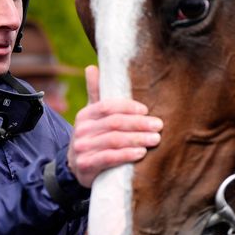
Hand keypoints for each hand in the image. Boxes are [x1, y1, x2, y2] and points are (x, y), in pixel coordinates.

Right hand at [67, 65, 162, 186]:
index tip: (146, 110)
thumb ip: (95, 93)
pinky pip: (109, 158)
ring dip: (137, 139)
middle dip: (139, 124)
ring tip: (155, 139)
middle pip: (114, 123)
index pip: (108, 106)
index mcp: (85, 115)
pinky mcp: (86, 165)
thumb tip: (92, 67)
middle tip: (158, 125)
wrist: (75, 167)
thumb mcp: (92, 116)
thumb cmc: (92, 137)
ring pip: (114, 140)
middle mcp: (81, 130)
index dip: (128, 107)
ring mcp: (82, 148)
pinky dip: (127, 155)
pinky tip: (141, 153)